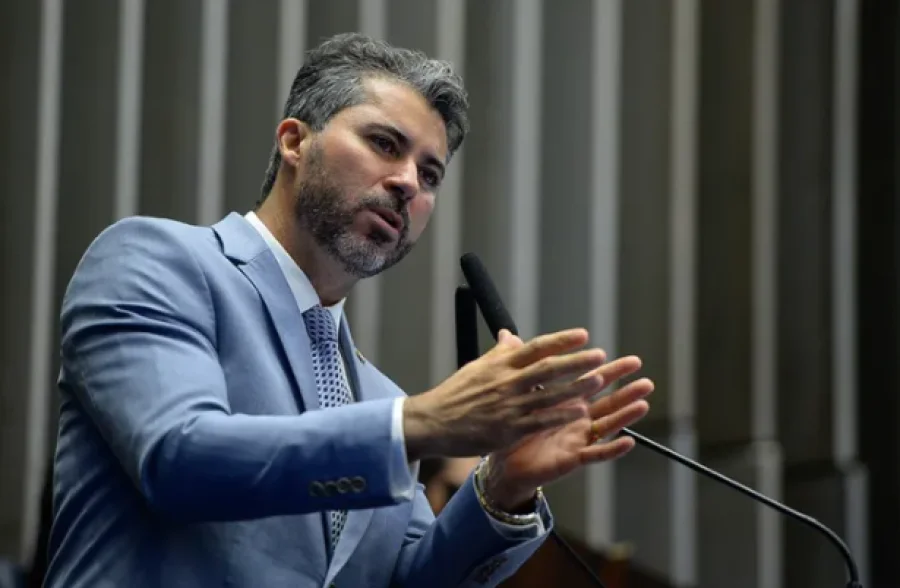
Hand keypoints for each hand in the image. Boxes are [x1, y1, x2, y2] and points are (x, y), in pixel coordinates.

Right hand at [403, 328, 608, 461]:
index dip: (561, 341)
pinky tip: (580, 412)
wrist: (433, 422)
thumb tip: (512, 335)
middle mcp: (507, 382)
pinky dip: (560, 415)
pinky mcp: (507, 429)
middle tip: (600, 355)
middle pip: (548, 368)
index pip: (536, 348)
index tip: (583, 335)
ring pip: (548, 394)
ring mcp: (508, 406)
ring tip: (599, 380)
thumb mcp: (476, 368)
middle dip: (576, 361)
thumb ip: (499, 353)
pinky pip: (540, 420)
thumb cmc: (455, 395)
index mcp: (500, 365)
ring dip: (576, 387)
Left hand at [481, 335, 652, 510]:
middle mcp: (577, 420)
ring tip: (642, 404)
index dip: (612, 372)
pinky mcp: (572, 459)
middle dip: (627, 391)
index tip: (632, 361)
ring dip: (625, 416)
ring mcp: (577, 439)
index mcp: (568, 403)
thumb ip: (520, 365)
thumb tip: (508, 334)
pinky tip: (628, 441)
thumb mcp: (519, 395)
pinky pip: (595, 454)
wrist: (503, 464)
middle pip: (608, 403)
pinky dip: (612, 448)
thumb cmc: (514, 430)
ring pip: (607, 426)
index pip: (594, 382)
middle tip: (646, 380)